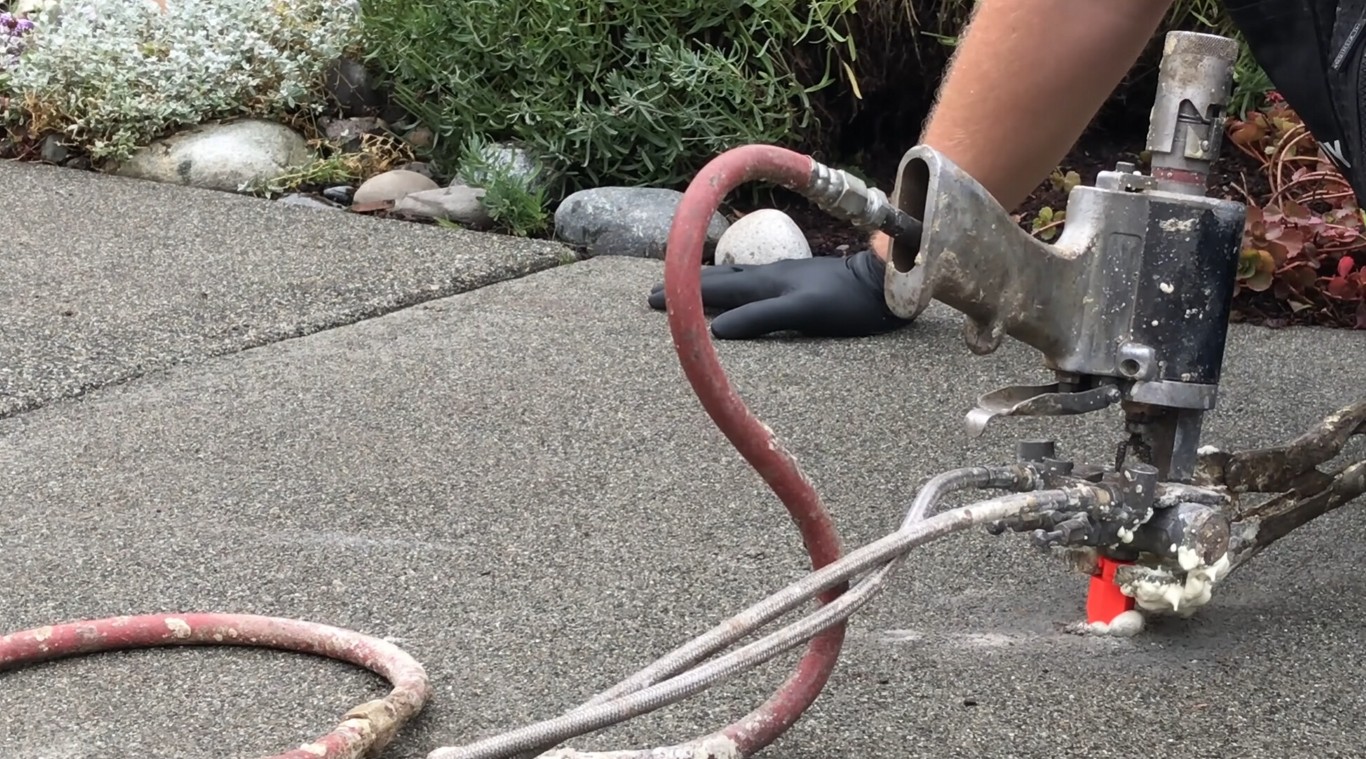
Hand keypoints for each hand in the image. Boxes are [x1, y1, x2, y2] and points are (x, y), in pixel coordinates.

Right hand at [646, 249, 913, 338]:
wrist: (886, 286)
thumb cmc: (848, 304)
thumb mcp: (803, 314)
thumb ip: (761, 317)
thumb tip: (716, 329)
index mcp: (767, 285)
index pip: (716, 289)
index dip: (685, 295)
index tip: (652, 299)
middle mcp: (771, 277)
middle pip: (720, 280)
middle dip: (687, 286)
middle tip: (654, 293)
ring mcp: (786, 277)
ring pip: (737, 277)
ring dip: (709, 282)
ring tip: (688, 283)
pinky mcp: (801, 282)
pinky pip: (755, 282)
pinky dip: (736, 284)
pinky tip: (741, 286)